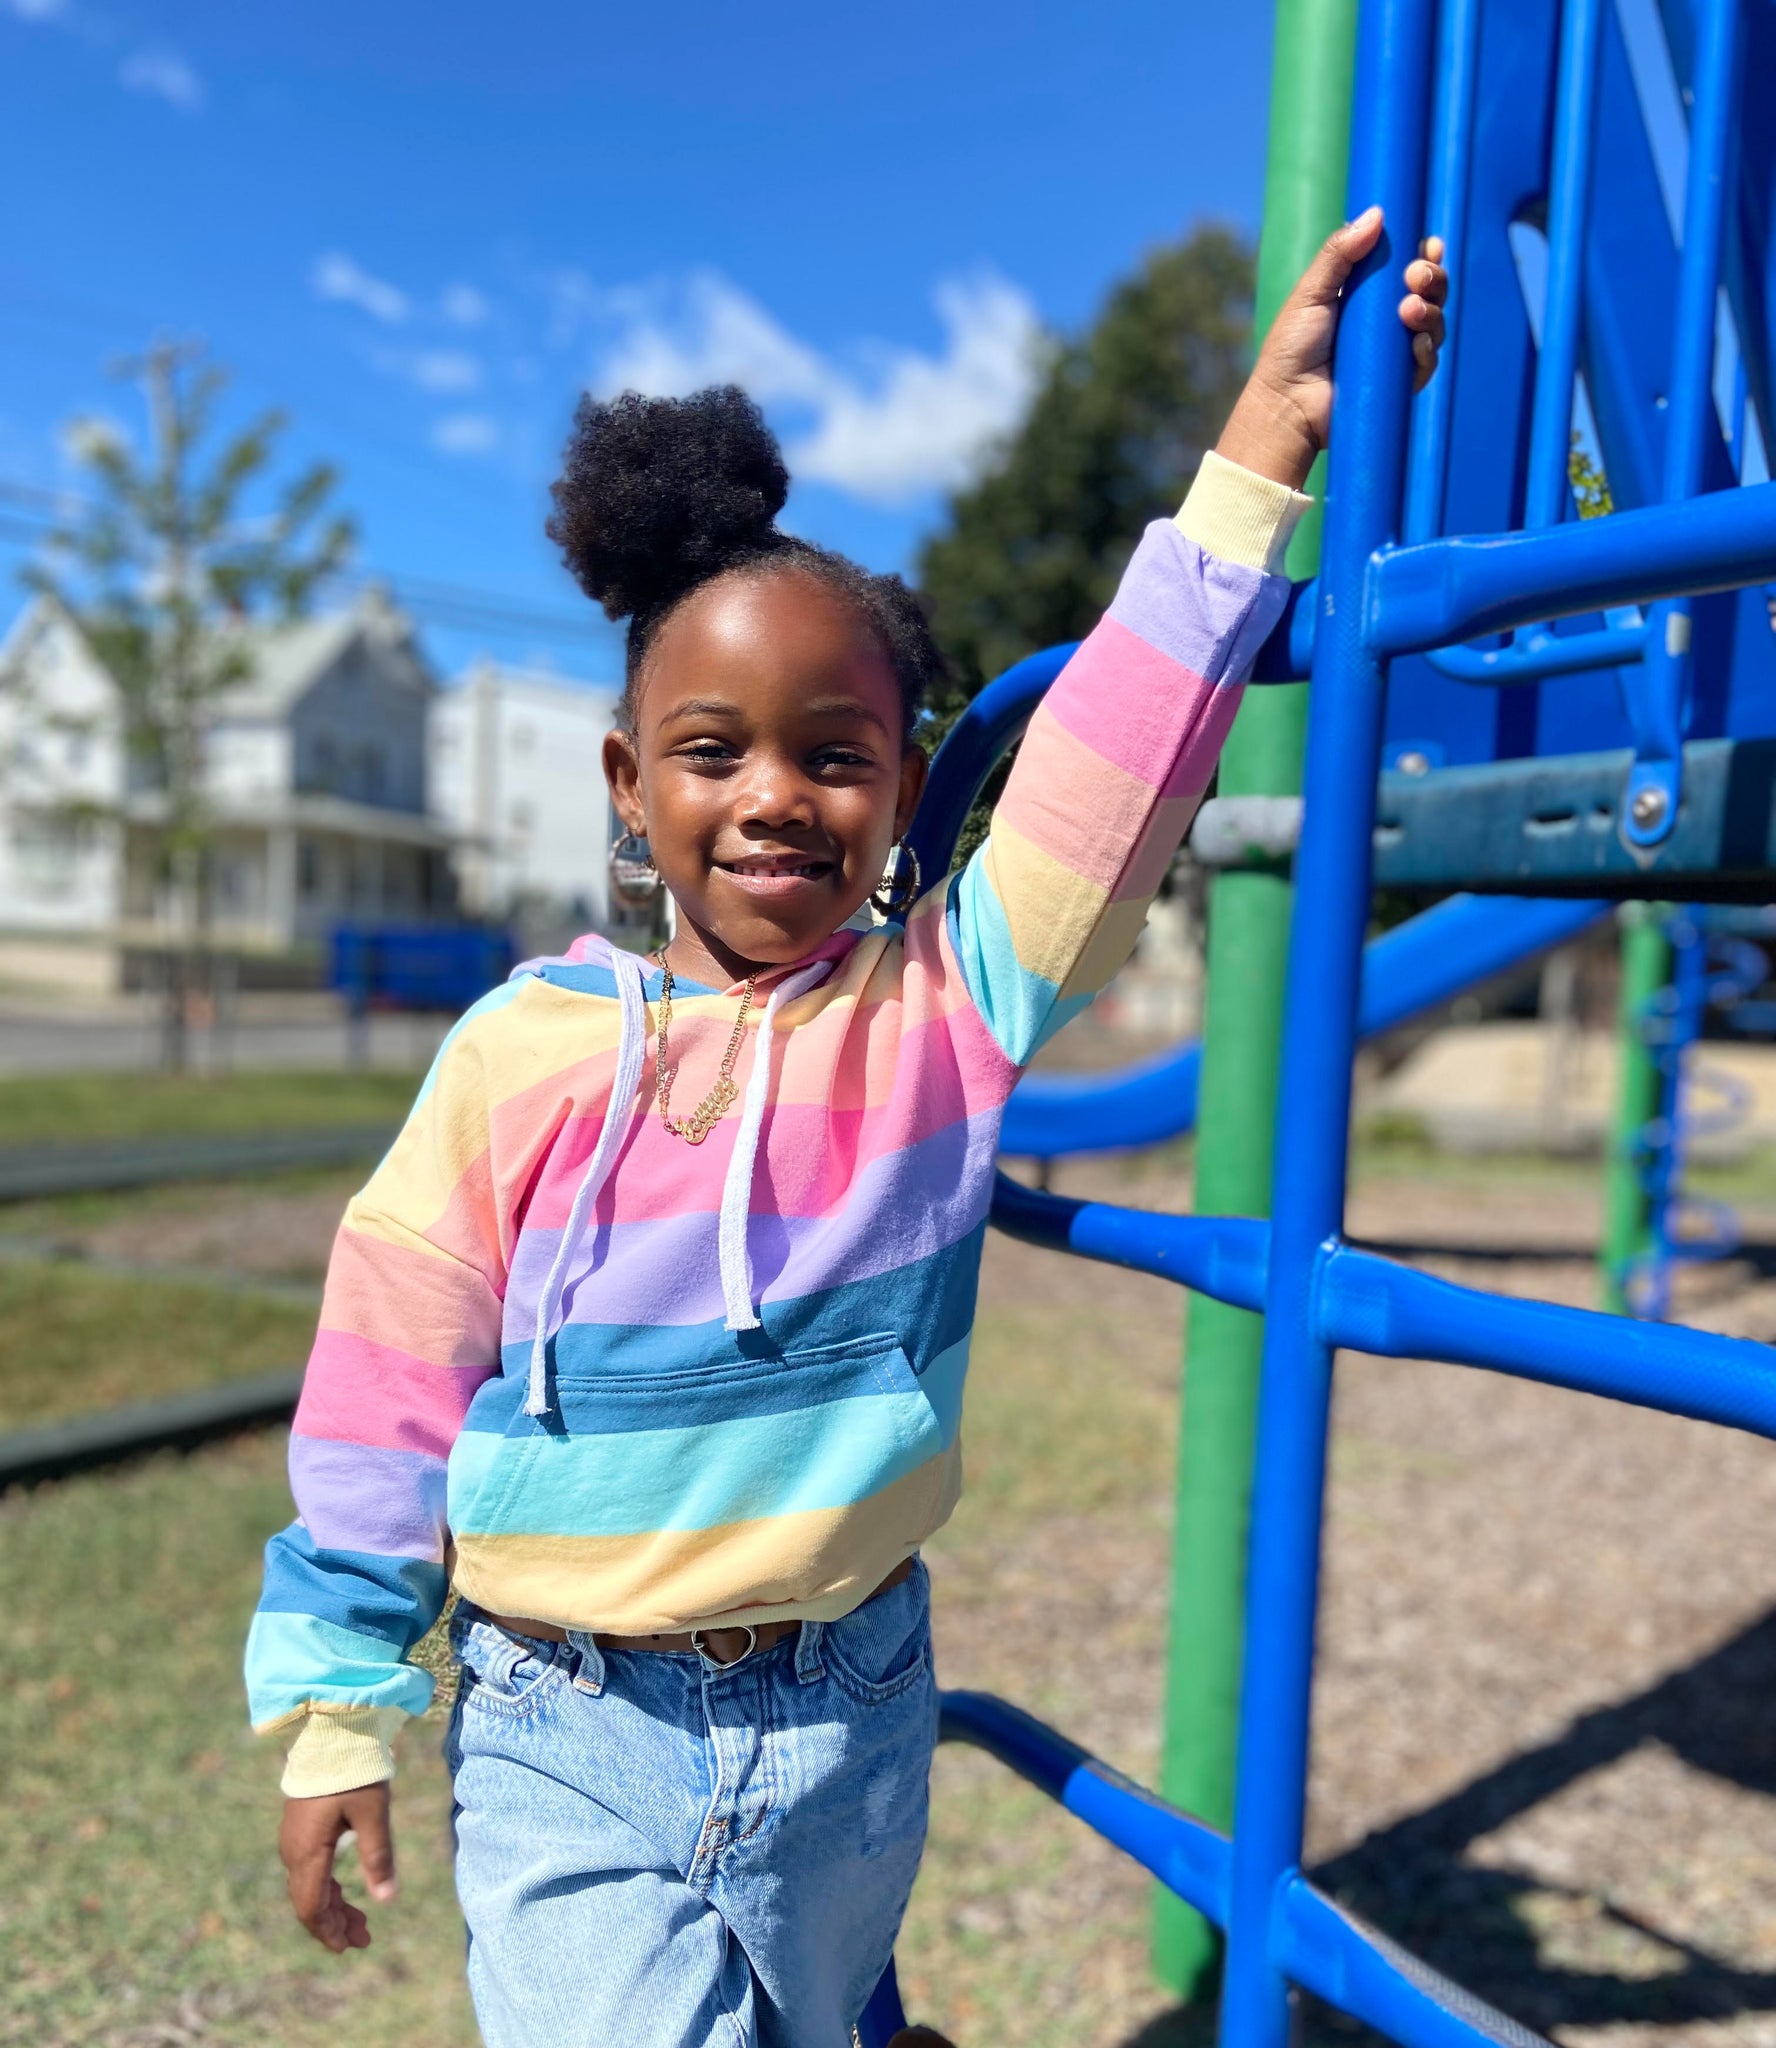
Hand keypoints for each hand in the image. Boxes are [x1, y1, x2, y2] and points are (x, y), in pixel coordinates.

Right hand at [280, 1783, 398, 1952]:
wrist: (333, 1731)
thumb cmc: (355, 1770)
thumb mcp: (373, 1813)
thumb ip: (377, 1856)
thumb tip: (386, 1898)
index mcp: (307, 1851)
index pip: (312, 1907)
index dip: (329, 1931)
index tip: (350, 1946)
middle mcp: (293, 1850)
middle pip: (308, 1902)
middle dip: (334, 1924)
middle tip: (363, 1939)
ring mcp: (293, 1839)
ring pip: (309, 1886)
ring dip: (332, 1907)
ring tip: (360, 1923)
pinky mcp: (300, 1827)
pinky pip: (309, 1869)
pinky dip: (327, 1887)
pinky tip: (344, 1894)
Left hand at [1215, 208, 1448, 489]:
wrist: (1286, 404)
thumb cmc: (1291, 348)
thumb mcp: (1311, 293)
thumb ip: (1339, 254)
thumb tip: (1377, 213)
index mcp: (1369, 291)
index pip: (1409, 264)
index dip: (1426, 253)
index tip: (1428, 244)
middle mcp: (1387, 318)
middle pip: (1430, 289)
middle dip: (1433, 277)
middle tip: (1416, 277)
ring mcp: (1396, 350)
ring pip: (1435, 322)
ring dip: (1432, 311)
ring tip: (1410, 311)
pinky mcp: (1399, 381)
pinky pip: (1427, 362)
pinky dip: (1426, 351)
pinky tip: (1414, 346)